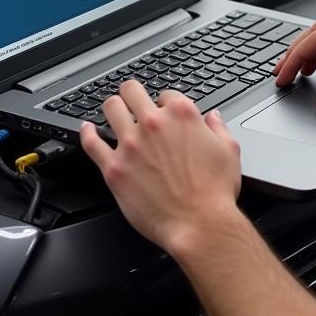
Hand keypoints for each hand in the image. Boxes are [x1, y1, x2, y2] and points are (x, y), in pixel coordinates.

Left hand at [80, 80, 241, 252]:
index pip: (166, 94)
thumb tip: (213, 118)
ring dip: (113, 107)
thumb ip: (218, 128)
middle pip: (132, 91)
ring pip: (111, 108)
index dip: (165, 103)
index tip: (164, 113)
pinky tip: (87, 128)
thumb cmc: (215, 193)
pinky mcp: (114, 168)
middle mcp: (153, 124)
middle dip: (132, 94)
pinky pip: (91, 142)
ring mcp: (131, 145)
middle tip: (132, 101)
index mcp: (182, 115)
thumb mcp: (229, 151)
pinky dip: (87, 132)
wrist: (199, 224)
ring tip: (113, 111)